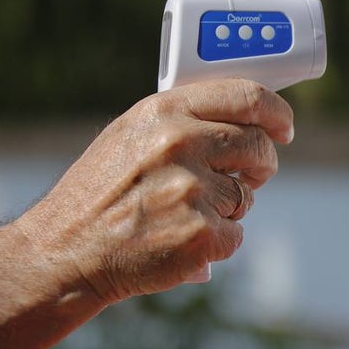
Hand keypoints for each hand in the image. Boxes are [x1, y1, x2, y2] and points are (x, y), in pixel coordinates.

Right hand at [14, 78, 293, 303]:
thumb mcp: (131, 136)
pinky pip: (235, 235)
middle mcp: (180, 143)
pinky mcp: (200, 234)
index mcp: (164, 110)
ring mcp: (192, 190)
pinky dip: (216, 242)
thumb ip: (183, 121)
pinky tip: (179, 240)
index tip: (284, 126)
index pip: (247, 97)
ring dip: (227, 208)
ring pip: (245, 196)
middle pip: (258, 147)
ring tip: (181, 213)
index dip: (276, 112)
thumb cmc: (100, 193)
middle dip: (260, 164)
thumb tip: (247, 118)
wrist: (64, 251)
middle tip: (250, 175)